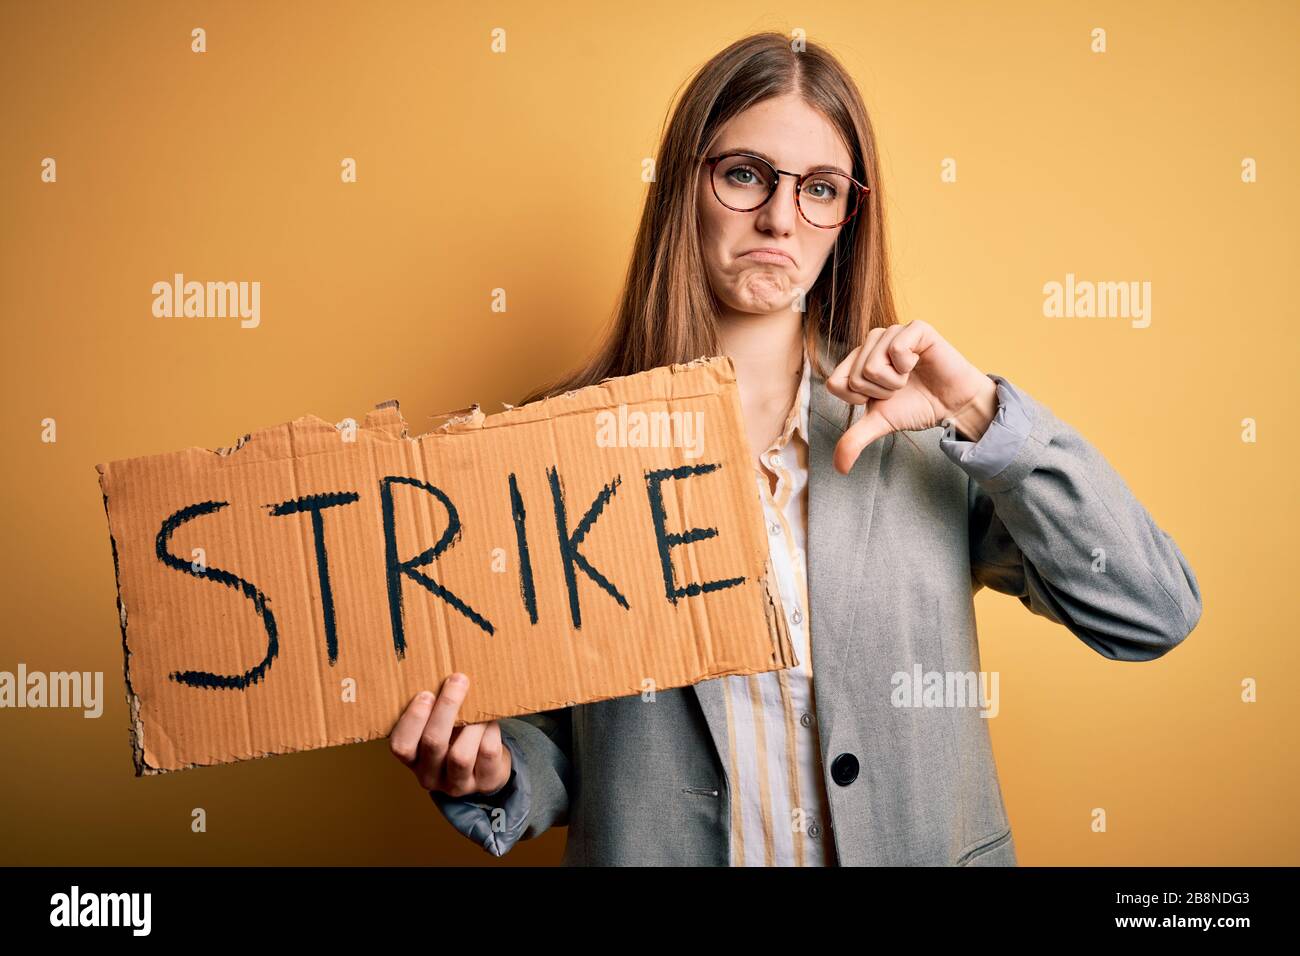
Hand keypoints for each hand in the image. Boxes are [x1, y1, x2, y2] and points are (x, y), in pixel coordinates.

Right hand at [389, 673, 511, 797]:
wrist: (486, 771)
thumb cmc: (456, 741)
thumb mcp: (438, 730)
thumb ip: (434, 712)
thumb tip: (446, 677)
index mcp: (413, 760)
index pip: (401, 746)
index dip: (412, 719)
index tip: (426, 693)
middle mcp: (430, 776)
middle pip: (433, 743)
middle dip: (446, 708)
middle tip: (457, 681)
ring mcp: (458, 783)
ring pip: (460, 755)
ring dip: (471, 723)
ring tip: (477, 704)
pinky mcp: (484, 782)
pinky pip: (487, 753)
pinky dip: (489, 731)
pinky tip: (489, 719)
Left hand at [826, 319, 997, 474]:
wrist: (953, 404)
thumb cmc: (916, 406)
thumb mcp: (880, 423)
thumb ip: (855, 439)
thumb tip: (840, 468)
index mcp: (857, 360)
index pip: (835, 383)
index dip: (859, 399)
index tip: (880, 398)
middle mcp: (872, 341)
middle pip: (856, 377)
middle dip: (881, 393)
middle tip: (901, 388)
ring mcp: (893, 331)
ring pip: (873, 366)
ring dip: (895, 382)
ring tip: (910, 378)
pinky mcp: (916, 328)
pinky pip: (897, 350)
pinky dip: (908, 366)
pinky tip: (919, 364)